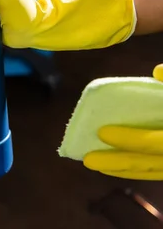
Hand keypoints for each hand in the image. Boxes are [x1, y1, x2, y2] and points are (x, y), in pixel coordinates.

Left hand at [84, 64, 162, 179]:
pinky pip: (161, 170)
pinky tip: (122, 166)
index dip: (130, 139)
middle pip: (151, 163)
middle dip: (118, 163)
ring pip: (156, 171)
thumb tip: (158, 71)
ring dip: (126, 170)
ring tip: (99, 166)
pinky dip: (141, 170)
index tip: (102, 133)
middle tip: (88, 161)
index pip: (157, 141)